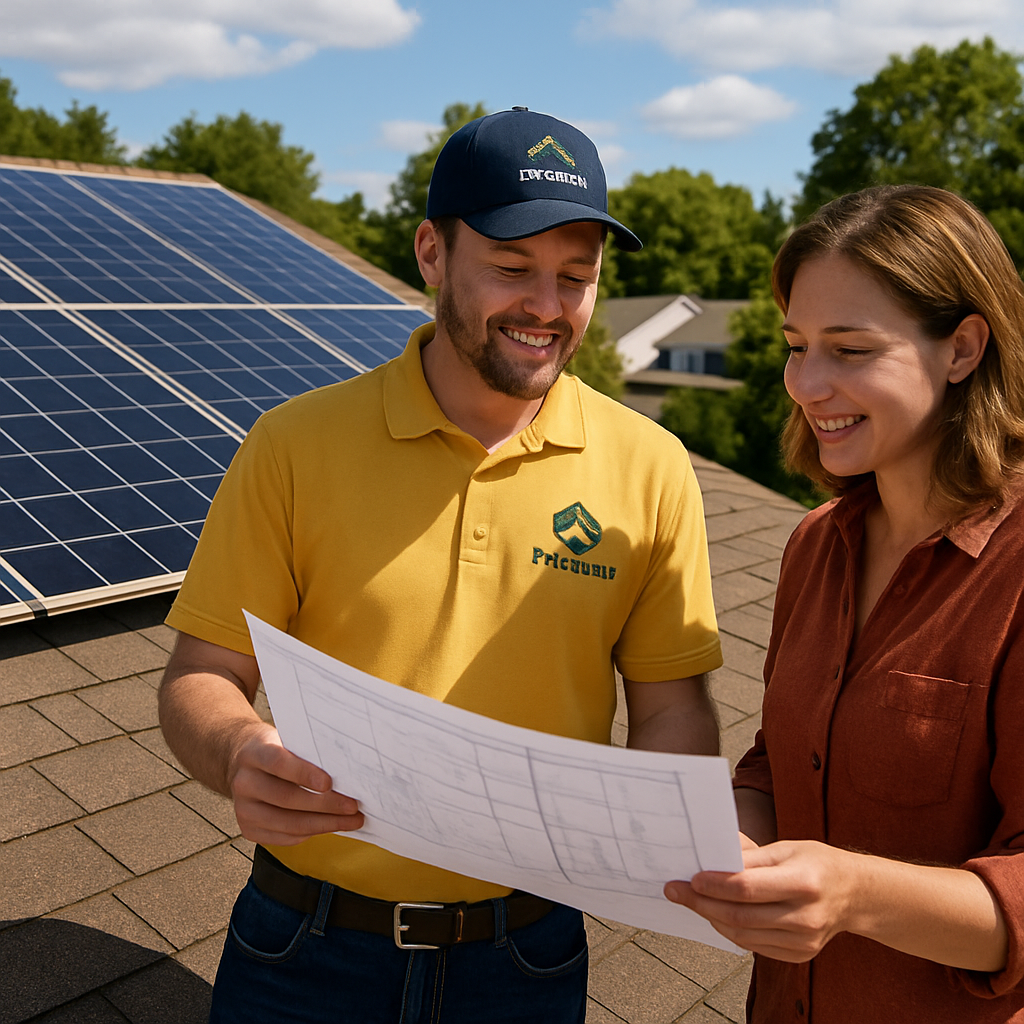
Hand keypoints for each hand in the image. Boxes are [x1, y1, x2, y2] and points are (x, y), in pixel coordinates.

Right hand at [227, 722, 364, 844]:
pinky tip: (330, 825)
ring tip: (351, 820)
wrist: (244, 763)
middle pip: (286, 798)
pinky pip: (285, 837)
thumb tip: (346, 768)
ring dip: (325, 824)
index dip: (304, 774)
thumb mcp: (287, 739)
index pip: (278, 763)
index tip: (329, 783)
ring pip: (288, 823)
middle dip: (325, 805)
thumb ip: (308, 751)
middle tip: (353, 806)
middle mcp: (244, 782)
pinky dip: (312, 832)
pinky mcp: (249, 829)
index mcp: (253, 753)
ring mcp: (244, 809)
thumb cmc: (274, 750)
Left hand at [664, 839, 855, 961]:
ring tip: (694, 901)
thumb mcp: (786, 848)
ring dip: (712, 917)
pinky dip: (731, 931)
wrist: (855, 895)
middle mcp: (806, 916)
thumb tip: (711, 857)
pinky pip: (754, 946)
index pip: (747, 888)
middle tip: (677, 891)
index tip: (690, 878)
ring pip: (743, 935)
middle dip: (702, 903)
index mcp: (804, 882)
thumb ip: (749, 856)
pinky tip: (718, 915)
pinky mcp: (801, 955)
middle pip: (741, 916)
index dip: (714, 885)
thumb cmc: (817, 864)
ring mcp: (804, 940)